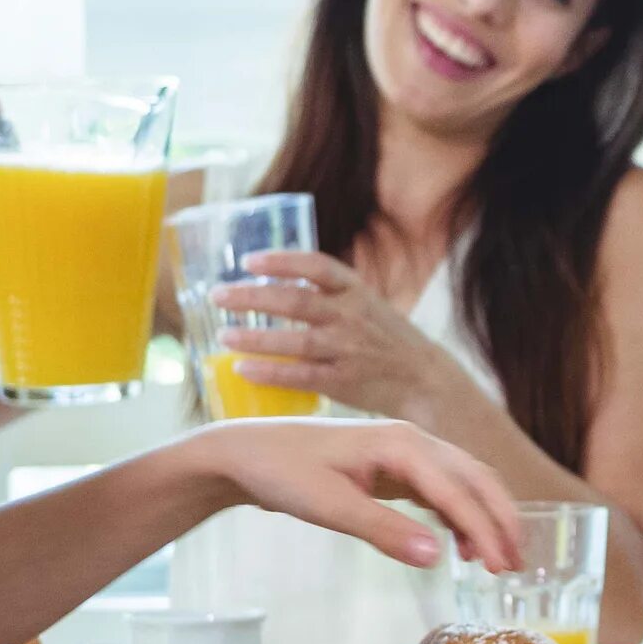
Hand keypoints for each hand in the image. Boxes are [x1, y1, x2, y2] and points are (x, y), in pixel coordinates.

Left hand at [200, 417, 522, 573]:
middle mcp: (411, 441)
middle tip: (515, 565)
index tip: (501, 567)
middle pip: (475, 478)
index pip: (458, 490)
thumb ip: (383, 531)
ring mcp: (404, 452)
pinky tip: (461, 546)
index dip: (484, 529)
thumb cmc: (281, 473)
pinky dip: (459, 515)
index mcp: (401, 443)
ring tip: (497, 561)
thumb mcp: (329, 506)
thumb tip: (436, 556)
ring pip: (463, 482)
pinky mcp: (393, 467)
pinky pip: (440, 488)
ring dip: (484, 518)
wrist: (246, 453)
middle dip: (500, 520)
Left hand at [216, 250, 469, 424]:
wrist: (425, 379)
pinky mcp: (343, 382)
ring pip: (295, 342)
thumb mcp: (366, 303)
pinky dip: (270, 373)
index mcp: (357, 291)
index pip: (317, 266)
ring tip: (223, 335)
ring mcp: (348, 350)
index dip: (282, 260)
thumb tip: (274, 282)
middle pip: (296, 301)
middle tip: (217, 295)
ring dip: (255, 337)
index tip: (249, 261)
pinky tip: (243, 368)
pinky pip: (300, 376)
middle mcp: (352, 317)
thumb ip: (328, 294)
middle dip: (252, 297)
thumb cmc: (386, 339)